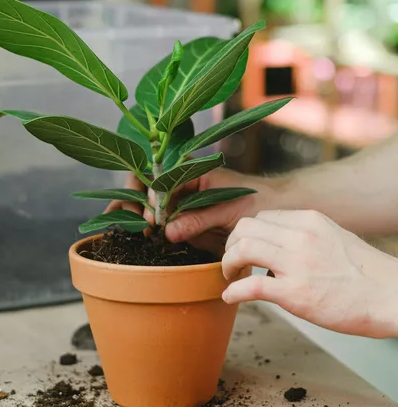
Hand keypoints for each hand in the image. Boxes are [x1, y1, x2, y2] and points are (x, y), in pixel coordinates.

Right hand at [107, 168, 279, 256]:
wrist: (273, 210)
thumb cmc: (257, 201)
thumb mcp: (229, 210)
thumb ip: (198, 218)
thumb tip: (167, 231)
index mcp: (191, 170)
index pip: (158, 175)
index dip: (150, 195)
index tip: (153, 216)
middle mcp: (180, 182)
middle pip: (143, 184)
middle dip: (132, 199)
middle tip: (137, 222)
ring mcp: (178, 200)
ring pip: (145, 202)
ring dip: (133, 214)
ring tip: (132, 229)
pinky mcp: (181, 219)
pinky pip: (157, 220)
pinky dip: (144, 226)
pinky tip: (137, 236)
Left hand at [221, 209, 397, 337]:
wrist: (389, 297)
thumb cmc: (364, 274)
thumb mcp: (333, 238)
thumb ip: (304, 238)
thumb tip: (278, 248)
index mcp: (310, 220)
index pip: (262, 217)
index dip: (247, 234)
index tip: (244, 249)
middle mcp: (301, 236)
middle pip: (245, 227)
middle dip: (231, 245)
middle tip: (233, 262)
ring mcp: (297, 263)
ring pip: (242, 249)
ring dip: (227, 263)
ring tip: (231, 276)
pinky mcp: (295, 293)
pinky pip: (250, 286)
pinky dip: (233, 291)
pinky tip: (230, 297)